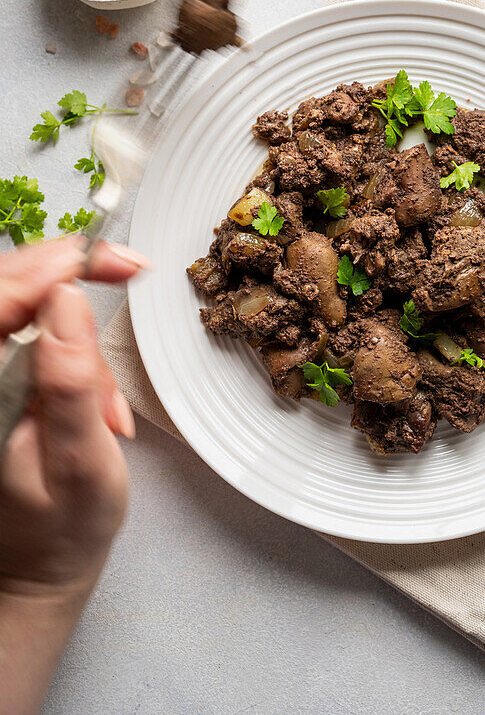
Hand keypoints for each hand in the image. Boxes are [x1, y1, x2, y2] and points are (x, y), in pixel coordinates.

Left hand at [0, 237, 146, 714]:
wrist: (39, 565)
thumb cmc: (61, 528)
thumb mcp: (79, 463)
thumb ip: (70, 383)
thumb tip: (66, 302)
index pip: (3, 294)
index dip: (59, 263)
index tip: (117, 260)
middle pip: (11, 285)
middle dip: (73, 279)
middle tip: (128, 269)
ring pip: (29, 307)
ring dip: (79, 339)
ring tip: (107, 405)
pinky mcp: (0, 377)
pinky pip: (35, 334)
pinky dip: (74, 354)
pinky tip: (94, 398)